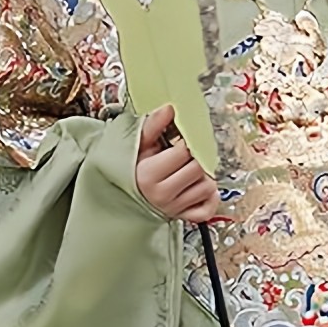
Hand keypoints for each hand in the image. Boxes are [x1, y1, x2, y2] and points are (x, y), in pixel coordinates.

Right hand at [135, 105, 219, 222]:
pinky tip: (199, 186)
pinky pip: (208, 209)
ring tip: (190, 169)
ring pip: (207, 187)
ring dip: (204, 176)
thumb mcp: (136, 146)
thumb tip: (169, 109)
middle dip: (197, 158)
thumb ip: (153, 126)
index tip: (183, 139)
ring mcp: (174, 208)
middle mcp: (163, 195)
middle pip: (199, 169)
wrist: (118, 198)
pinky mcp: (182, 217)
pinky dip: (209, 198)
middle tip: (187, 154)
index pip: (184, 153)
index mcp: (148, 175)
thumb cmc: (129, 170)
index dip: (188, 142)